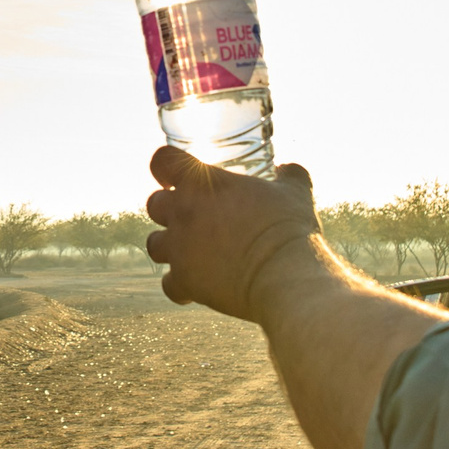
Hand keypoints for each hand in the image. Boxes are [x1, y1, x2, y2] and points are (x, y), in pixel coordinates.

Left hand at [143, 145, 322, 321]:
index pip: (163, 161)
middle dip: (168, 209)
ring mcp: (179, 248)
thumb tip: (289, 170)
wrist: (284, 275)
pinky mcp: (184, 281)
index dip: (165, 167)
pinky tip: (197, 287)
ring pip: (153, 245)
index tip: (173, 176)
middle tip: (191, 216)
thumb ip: (290, 176)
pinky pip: (169, 285)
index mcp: (203, 182)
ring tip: (190, 252)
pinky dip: (181, 287)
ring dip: (168, 247)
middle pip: (154, 204)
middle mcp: (182, 212)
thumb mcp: (295, 192)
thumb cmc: (289, 228)